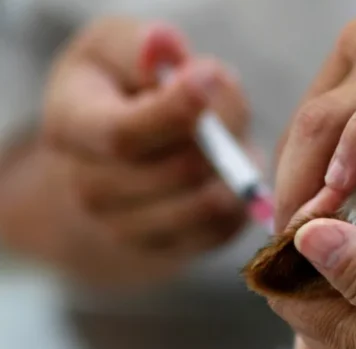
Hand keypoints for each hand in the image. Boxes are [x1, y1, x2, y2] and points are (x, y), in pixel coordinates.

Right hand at [41, 19, 251, 269]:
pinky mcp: (169, 249)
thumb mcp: (115, 50)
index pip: (124, 135)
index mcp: (70, 129)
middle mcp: (90, 189)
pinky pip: (225, 226)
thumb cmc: (119, 89)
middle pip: (180, 170)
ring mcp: (127, 229)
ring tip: (228, 138)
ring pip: (208, 203)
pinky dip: (240, 196)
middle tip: (231, 103)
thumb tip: (165, 48)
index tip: (211, 77)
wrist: (114, 156)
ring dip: (236, 166)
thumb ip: (140, 47)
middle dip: (223, 132)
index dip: (175, 111)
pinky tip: (226, 171)